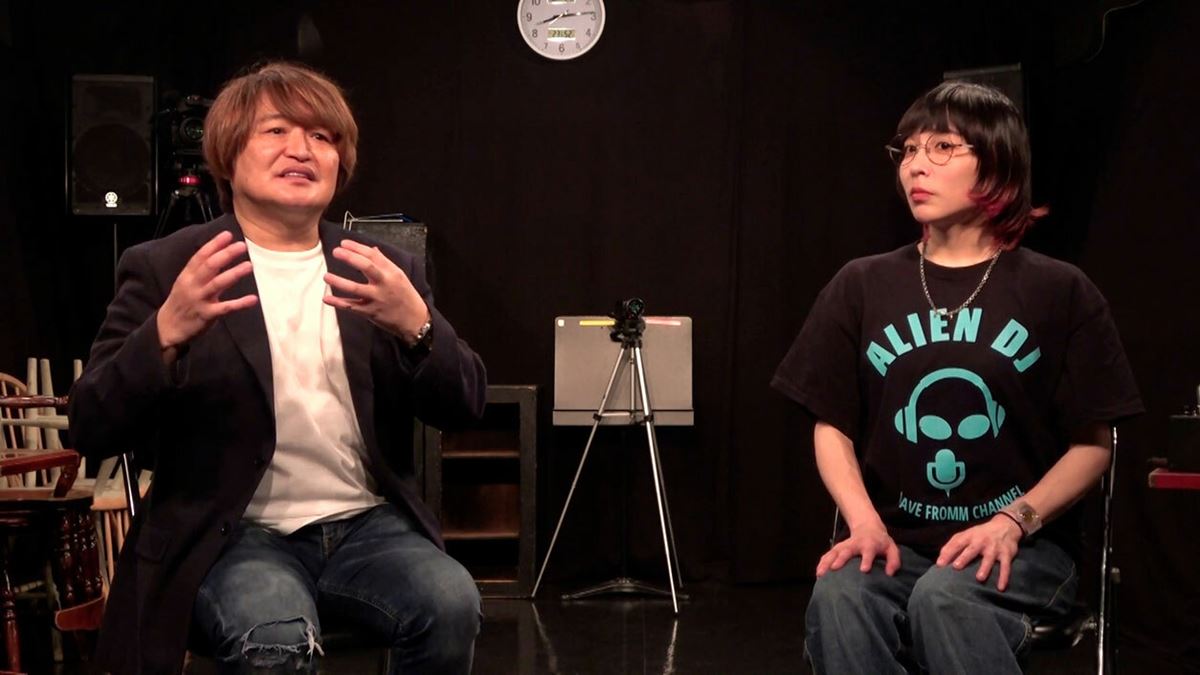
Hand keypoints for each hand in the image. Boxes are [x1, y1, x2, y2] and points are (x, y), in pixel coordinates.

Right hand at [157, 231, 256, 350]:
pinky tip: (253, 299)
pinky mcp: (207, 315)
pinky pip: (225, 308)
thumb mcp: (187, 283)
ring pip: (217, 284)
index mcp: (187, 276)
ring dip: (233, 274)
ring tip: (249, 266)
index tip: (227, 235)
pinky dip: (239, 303)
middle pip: (209, 267)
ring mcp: (199, 300)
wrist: (168, 327)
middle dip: (225, 255)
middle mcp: (192, 285)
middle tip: (242, 246)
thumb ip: (202, 270)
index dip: (214, 245)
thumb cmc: (182, 301)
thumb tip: (221, 253)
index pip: (200, 256)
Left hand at [323, 239, 428, 342]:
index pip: (373, 255)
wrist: (414, 320)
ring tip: (326, 276)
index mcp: (392, 272)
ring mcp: (377, 298)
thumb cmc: (406, 296)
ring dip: (339, 281)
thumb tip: (372, 249)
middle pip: (366, 266)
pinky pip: (352, 307)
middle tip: (336, 252)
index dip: (357, 247)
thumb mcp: (399, 276)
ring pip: (355, 288)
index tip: (344, 243)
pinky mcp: (371, 312)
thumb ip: (384, 263)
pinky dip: (338, 303)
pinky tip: (327, 298)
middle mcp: (384, 283)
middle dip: (350, 257)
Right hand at [816, 520, 900, 576]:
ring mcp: (844, 545)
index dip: (866, 560)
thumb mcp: (892, 549)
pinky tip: (818, 572)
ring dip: (827, 561)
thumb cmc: (880, 542)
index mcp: (869, 544)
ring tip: (821, 573)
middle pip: (846, 550)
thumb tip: (889, 573)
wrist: (868, 527)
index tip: (863, 569)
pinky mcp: (838, 548)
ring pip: (834, 552)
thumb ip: (893, 561)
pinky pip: (828, 554)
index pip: (868, 552)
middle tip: (835, 568)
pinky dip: (822, 562)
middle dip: (840, 559)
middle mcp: (855, 544)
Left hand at [936, 515, 1022, 590]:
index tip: (940, 564)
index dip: (948, 553)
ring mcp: (994, 548)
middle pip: (972, 550)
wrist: (1005, 525)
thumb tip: (940, 559)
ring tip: (979, 578)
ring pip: (989, 558)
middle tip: (956, 566)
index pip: (957, 544)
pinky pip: (1006, 567)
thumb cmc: (980, 534)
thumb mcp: (966, 534)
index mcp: (969, 536)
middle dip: (964, 558)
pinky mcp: (1006, 554)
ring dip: (985, 568)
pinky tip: (1000, 588)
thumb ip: (952, 545)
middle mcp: (981, 541)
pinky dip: (1003, 577)